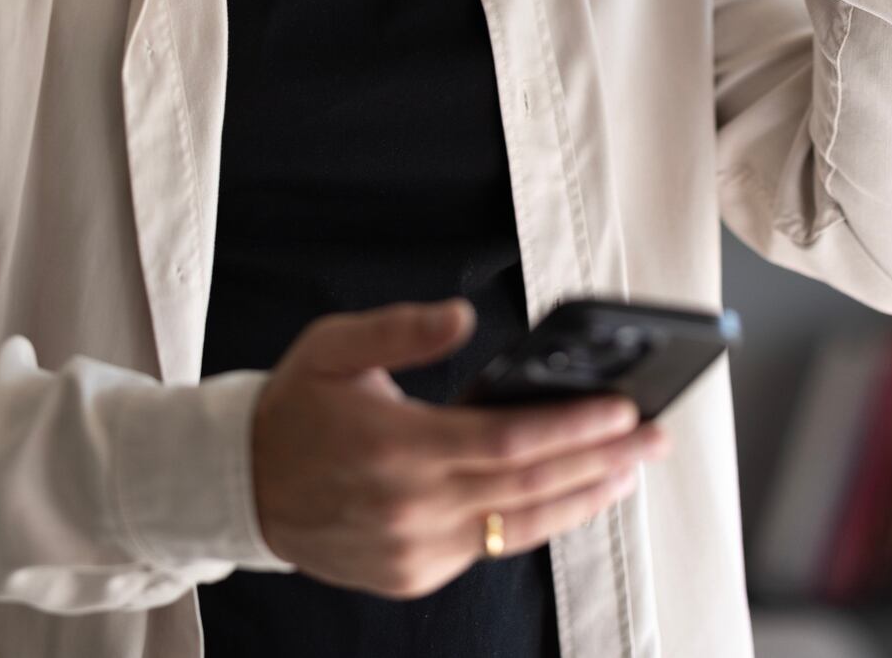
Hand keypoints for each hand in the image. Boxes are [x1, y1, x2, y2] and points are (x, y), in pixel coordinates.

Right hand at [250, 298, 671, 599]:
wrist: (237, 486)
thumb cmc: (294, 409)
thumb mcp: (335, 346)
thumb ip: (402, 329)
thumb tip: (461, 316)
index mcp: (396, 448)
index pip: (509, 442)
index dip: (574, 428)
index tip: (624, 411)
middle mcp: (410, 509)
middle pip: (531, 488)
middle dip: (603, 460)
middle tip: (655, 437)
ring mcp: (413, 551)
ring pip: (519, 528)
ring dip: (583, 498)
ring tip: (630, 470)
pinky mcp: (412, 574)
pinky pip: (489, 547)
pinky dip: (535, 521)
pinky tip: (569, 495)